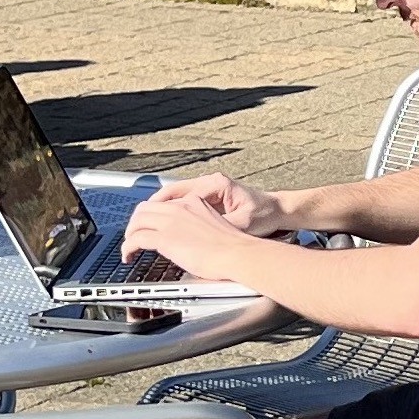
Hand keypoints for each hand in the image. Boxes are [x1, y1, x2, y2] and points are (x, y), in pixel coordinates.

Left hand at [122, 190, 249, 276]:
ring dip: (129, 234)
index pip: (163, 204)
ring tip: (129, 248)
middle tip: (133, 236)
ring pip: (137, 221)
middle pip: (144, 208)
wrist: (238, 253)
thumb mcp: (213, 225)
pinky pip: (136, 239)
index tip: (148, 226)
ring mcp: (171, 221)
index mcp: (193, 203)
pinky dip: (128, 247)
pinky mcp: (165, 238)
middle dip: (135, 223)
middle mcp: (180, 208)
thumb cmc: (233, 247)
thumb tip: (187, 238)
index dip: (151, 216)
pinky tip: (128, 255)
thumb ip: (196, 225)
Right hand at [142, 173, 285, 238]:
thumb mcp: (243, 223)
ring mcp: (209, 191)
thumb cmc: (265, 215)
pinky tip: (165, 229)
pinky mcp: (210, 200)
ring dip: (160, 213)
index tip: (145, 221)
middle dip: (152, 210)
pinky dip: (171, 215)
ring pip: (175, 199)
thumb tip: (201, 234)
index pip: (176, 192)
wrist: (280, 211)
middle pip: (171, 194)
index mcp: (214, 185)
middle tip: (137, 226)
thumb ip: (221, 226)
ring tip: (145, 228)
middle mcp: (209, 184)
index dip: (158, 208)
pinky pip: (183, 205)